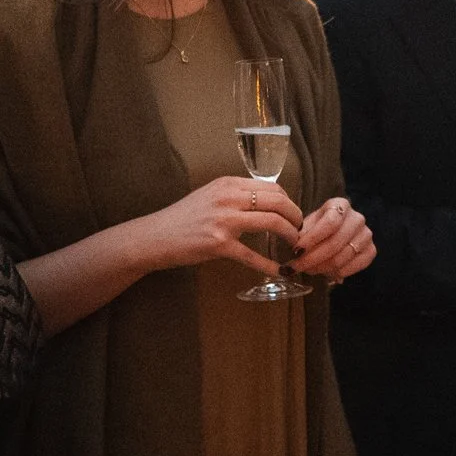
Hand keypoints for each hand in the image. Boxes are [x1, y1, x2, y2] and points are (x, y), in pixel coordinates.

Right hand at [134, 177, 302, 277]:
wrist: (154, 236)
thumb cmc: (183, 218)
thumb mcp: (209, 195)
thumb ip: (235, 195)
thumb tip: (264, 201)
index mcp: (228, 184)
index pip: (272, 188)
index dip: (290, 201)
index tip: (293, 214)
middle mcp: (228, 197)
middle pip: (279, 201)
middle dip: (296, 216)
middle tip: (301, 229)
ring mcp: (224, 221)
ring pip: (272, 222)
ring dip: (290, 235)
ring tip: (295, 245)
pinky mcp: (218, 244)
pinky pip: (253, 255)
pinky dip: (270, 265)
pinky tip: (281, 271)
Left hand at [289, 195, 374, 279]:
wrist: (333, 235)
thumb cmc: (316, 228)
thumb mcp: (306, 226)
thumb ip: (300, 236)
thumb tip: (296, 252)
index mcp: (340, 205)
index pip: (330, 222)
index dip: (313, 238)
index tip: (296, 251)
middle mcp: (357, 218)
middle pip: (336, 242)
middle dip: (313, 258)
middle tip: (297, 267)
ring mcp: (366, 234)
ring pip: (343, 256)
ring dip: (322, 267)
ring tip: (308, 270)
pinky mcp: (371, 250)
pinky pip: (355, 265)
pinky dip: (338, 273)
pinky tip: (325, 273)